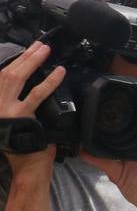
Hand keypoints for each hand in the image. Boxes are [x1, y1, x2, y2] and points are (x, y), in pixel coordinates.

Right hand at [0, 42, 63, 178]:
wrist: (25, 165)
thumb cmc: (22, 143)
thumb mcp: (12, 119)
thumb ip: (15, 101)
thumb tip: (30, 82)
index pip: (1, 76)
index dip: (14, 62)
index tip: (27, 50)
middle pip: (7, 72)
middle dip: (24, 56)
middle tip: (39, 45)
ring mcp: (5, 109)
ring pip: (17, 77)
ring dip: (32, 61)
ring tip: (45, 50)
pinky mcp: (20, 116)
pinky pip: (36, 95)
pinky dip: (48, 82)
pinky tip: (59, 72)